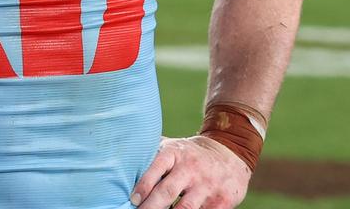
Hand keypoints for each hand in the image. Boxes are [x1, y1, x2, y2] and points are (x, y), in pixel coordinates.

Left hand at [131, 136, 250, 208]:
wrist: (229, 153)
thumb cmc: (189, 154)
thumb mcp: (172, 147)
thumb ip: (151, 152)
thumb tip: (120, 156)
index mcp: (174, 153)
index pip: (156, 168)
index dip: (143, 185)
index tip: (132, 199)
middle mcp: (190, 168)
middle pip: (167, 192)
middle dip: (151, 207)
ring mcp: (207, 185)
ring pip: (186, 208)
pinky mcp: (222, 200)